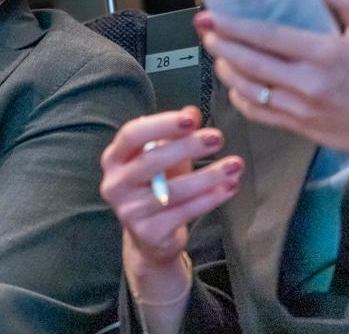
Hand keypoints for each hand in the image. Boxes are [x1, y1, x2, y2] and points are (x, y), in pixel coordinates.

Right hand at [100, 107, 241, 271]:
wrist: (149, 236)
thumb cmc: (157, 185)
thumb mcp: (164, 155)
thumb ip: (176, 133)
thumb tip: (192, 111)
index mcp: (114, 158)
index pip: (132, 135)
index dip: (162, 125)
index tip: (191, 120)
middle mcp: (115, 185)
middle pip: (151, 161)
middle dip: (188, 147)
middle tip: (217, 137)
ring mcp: (129, 212)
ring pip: (173, 190)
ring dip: (208, 176)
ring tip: (234, 165)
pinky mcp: (149, 233)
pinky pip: (184, 212)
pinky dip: (210, 199)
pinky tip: (229, 187)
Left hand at [198, 0, 348, 164]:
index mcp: (325, 53)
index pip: (268, 36)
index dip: (234, 26)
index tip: (211, 16)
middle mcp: (308, 83)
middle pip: (249, 62)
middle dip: (220, 44)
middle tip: (205, 29)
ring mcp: (299, 109)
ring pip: (247, 88)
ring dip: (225, 68)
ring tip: (217, 51)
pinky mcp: (296, 127)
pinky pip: (256, 112)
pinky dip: (239, 96)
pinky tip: (235, 82)